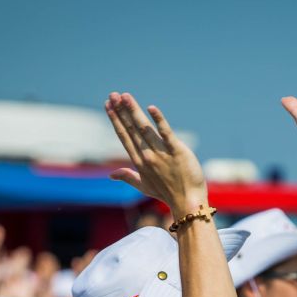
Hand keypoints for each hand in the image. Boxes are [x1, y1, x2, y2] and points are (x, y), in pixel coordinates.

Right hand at [105, 93, 207, 215]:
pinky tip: (151, 108)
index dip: (116, 120)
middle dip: (121, 111)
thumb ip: (128, 176)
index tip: (109, 106)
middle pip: (131, 129)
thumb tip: (111, 174)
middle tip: (112, 94)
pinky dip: (158, 120)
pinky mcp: (177, 151)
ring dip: (133, 110)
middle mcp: (147, 155)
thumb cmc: (167, 194)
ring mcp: (161, 153)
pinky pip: (166, 133)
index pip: (124, 136)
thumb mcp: (144, 186)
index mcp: (139, 162)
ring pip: (144, 128)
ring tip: (125, 96)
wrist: (187, 202)